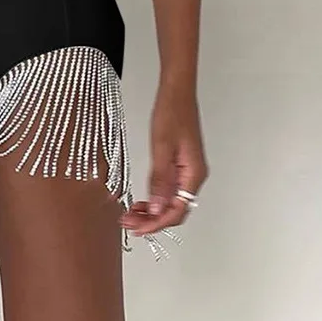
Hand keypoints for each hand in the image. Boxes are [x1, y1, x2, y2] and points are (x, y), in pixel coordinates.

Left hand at [120, 81, 207, 235]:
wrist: (176, 92)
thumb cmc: (171, 113)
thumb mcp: (161, 147)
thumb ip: (160, 179)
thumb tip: (157, 209)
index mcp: (193, 174)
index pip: (177, 211)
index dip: (156, 224)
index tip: (137, 229)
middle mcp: (193, 176)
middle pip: (175, 210)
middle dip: (152, 220)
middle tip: (127, 223)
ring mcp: (187, 170)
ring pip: (171, 201)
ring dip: (152, 211)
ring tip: (130, 214)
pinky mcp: (179, 164)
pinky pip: (169, 189)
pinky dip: (154, 197)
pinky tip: (141, 200)